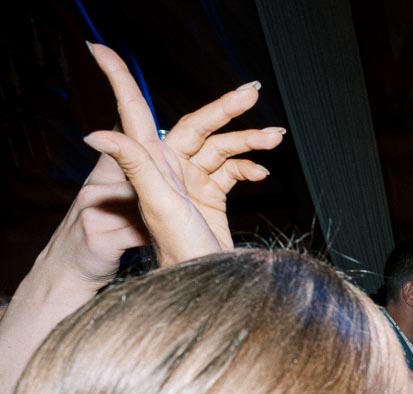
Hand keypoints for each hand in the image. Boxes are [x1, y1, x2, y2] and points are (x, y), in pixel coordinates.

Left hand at [81, 43, 283, 265]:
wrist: (211, 283)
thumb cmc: (179, 251)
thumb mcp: (157, 204)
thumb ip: (133, 164)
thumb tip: (95, 134)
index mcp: (151, 164)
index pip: (134, 112)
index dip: (118, 79)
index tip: (100, 50)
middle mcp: (168, 169)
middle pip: (198, 125)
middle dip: (227, 109)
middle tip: (252, 92)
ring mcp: (189, 183)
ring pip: (221, 147)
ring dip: (249, 141)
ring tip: (275, 138)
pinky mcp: (210, 197)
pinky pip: (231, 171)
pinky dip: (248, 167)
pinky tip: (262, 173)